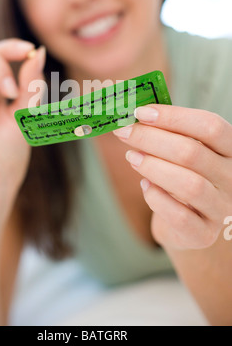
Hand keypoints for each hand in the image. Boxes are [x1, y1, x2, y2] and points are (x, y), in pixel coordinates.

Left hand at [113, 105, 231, 250]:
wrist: (188, 224)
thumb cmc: (183, 177)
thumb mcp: (184, 151)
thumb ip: (168, 133)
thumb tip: (135, 115)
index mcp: (231, 150)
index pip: (210, 126)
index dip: (173, 117)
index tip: (141, 112)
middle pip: (192, 152)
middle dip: (151, 138)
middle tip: (125, 132)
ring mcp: (221, 208)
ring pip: (189, 184)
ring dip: (152, 166)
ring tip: (132, 157)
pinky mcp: (203, 234)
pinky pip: (179, 216)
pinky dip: (156, 198)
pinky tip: (145, 186)